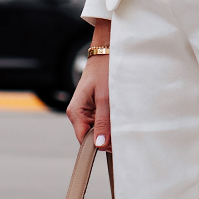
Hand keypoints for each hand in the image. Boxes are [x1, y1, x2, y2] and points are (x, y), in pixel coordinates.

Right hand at [67, 25, 110, 146]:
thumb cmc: (104, 72)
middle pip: (92, 136)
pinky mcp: (94, 108)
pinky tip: (118, 112)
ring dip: (111, 127)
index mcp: (76, 112)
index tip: (116, 143)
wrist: (107, 54)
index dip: (99, 144)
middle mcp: (78, 114)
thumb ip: (103, 122)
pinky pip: (103, 121)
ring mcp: (86, 112)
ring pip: (99, 129)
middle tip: (122, 126)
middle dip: (107, 135)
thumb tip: (100, 145)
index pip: (84, 140)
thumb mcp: (105, 98)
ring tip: (120, 115)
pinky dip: (112, 120)